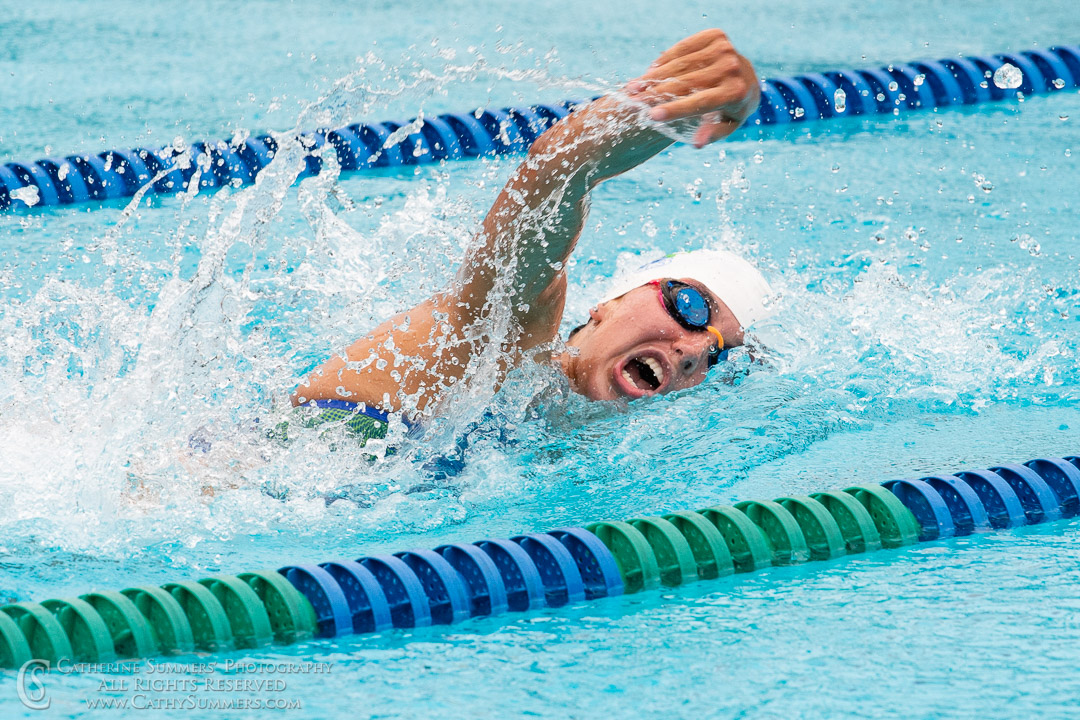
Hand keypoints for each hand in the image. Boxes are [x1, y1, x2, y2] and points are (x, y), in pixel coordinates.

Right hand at [625, 29, 759, 147]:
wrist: (748, 78)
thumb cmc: (730, 109)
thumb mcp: (726, 126)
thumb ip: (711, 133)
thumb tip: (697, 144)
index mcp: (736, 92)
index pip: (700, 102)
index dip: (675, 110)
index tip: (651, 116)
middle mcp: (732, 68)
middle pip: (685, 83)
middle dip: (655, 93)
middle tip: (631, 102)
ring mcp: (725, 49)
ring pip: (680, 65)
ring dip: (653, 77)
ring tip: (632, 87)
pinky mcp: (715, 36)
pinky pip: (682, 48)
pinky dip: (664, 60)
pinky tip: (649, 72)